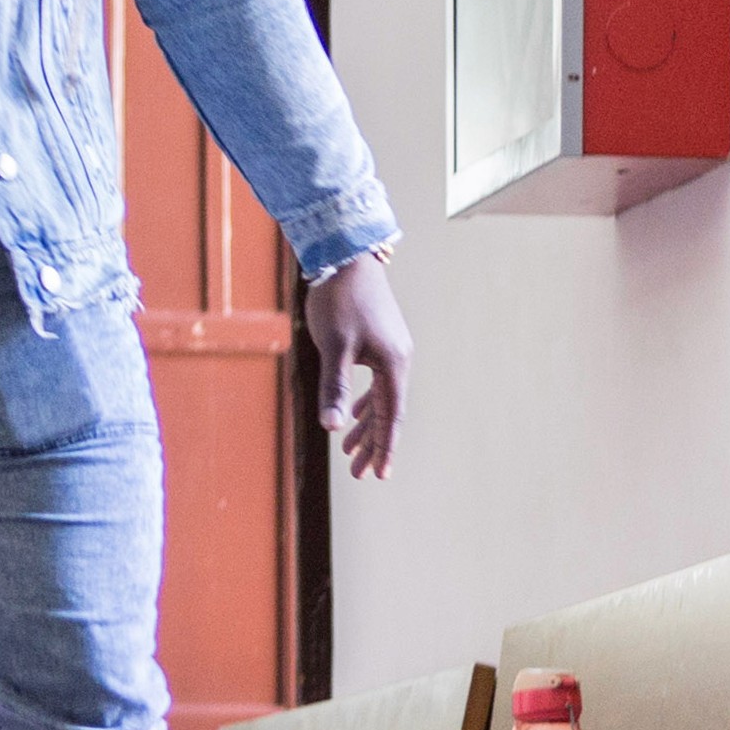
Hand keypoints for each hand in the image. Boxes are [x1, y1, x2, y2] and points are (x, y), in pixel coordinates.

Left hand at [303, 253, 413, 480]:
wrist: (347, 255)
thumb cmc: (338, 300)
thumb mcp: (334, 347)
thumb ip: (333, 387)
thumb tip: (331, 427)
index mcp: (393, 365)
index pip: (390, 418)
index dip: (384, 448)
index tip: (379, 475)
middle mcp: (398, 360)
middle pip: (387, 413)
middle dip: (372, 444)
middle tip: (358, 473)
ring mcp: (390, 350)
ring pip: (380, 399)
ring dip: (365, 425)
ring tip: (350, 452)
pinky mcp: (379, 341)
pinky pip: (376, 383)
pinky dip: (364, 402)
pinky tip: (353, 414)